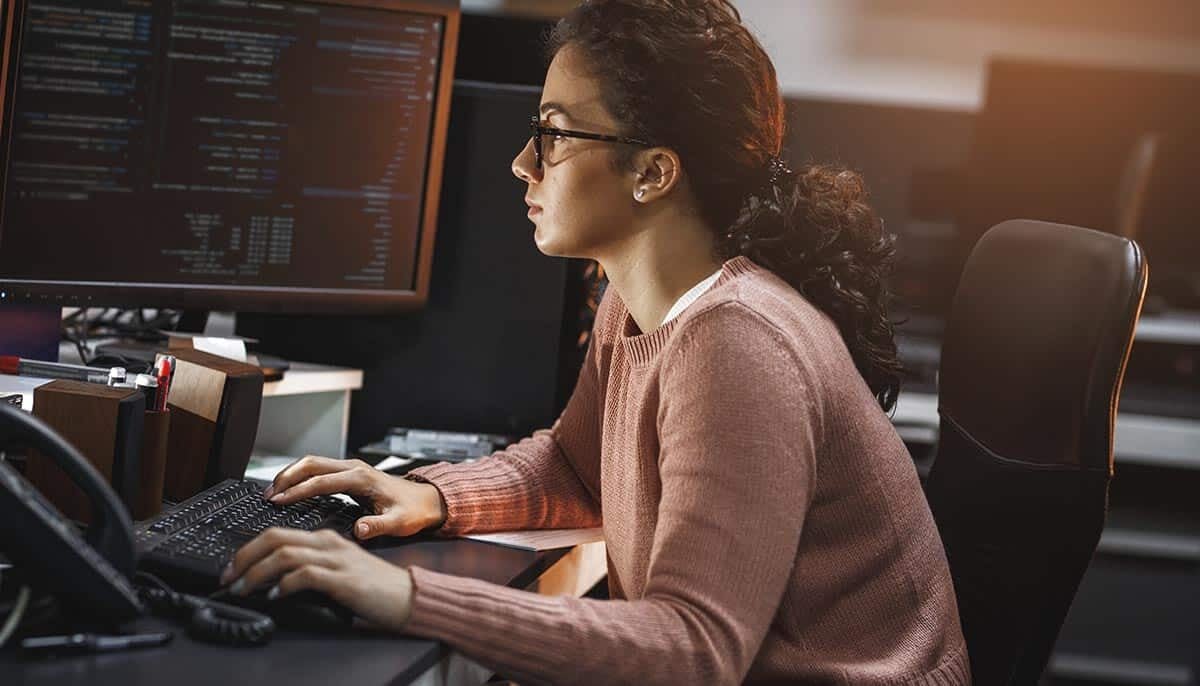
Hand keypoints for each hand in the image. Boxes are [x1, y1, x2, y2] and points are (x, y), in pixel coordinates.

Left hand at [221, 528, 413, 630]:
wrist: (408, 596)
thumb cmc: (374, 589)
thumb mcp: (337, 572)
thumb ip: (310, 569)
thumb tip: (274, 582)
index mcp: (325, 538)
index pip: (277, 534)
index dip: (248, 549)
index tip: (234, 569)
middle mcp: (328, 543)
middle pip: (274, 537)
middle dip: (244, 557)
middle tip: (228, 577)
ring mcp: (336, 559)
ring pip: (284, 554)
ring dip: (256, 572)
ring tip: (244, 588)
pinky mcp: (342, 578)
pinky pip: (305, 575)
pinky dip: (284, 584)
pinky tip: (276, 596)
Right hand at [264, 455, 445, 539]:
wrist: (426, 500)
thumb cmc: (413, 511)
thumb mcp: (399, 522)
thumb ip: (378, 525)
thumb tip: (360, 530)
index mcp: (361, 479)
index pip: (321, 481)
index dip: (297, 491)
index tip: (278, 501)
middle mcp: (354, 468)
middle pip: (311, 464)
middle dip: (286, 477)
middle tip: (267, 495)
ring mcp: (351, 468)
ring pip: (312, 463)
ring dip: (290, 474)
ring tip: (272, 491)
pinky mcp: (349, 472)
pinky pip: (318, 468)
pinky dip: (300, 476)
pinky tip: (290, 489)